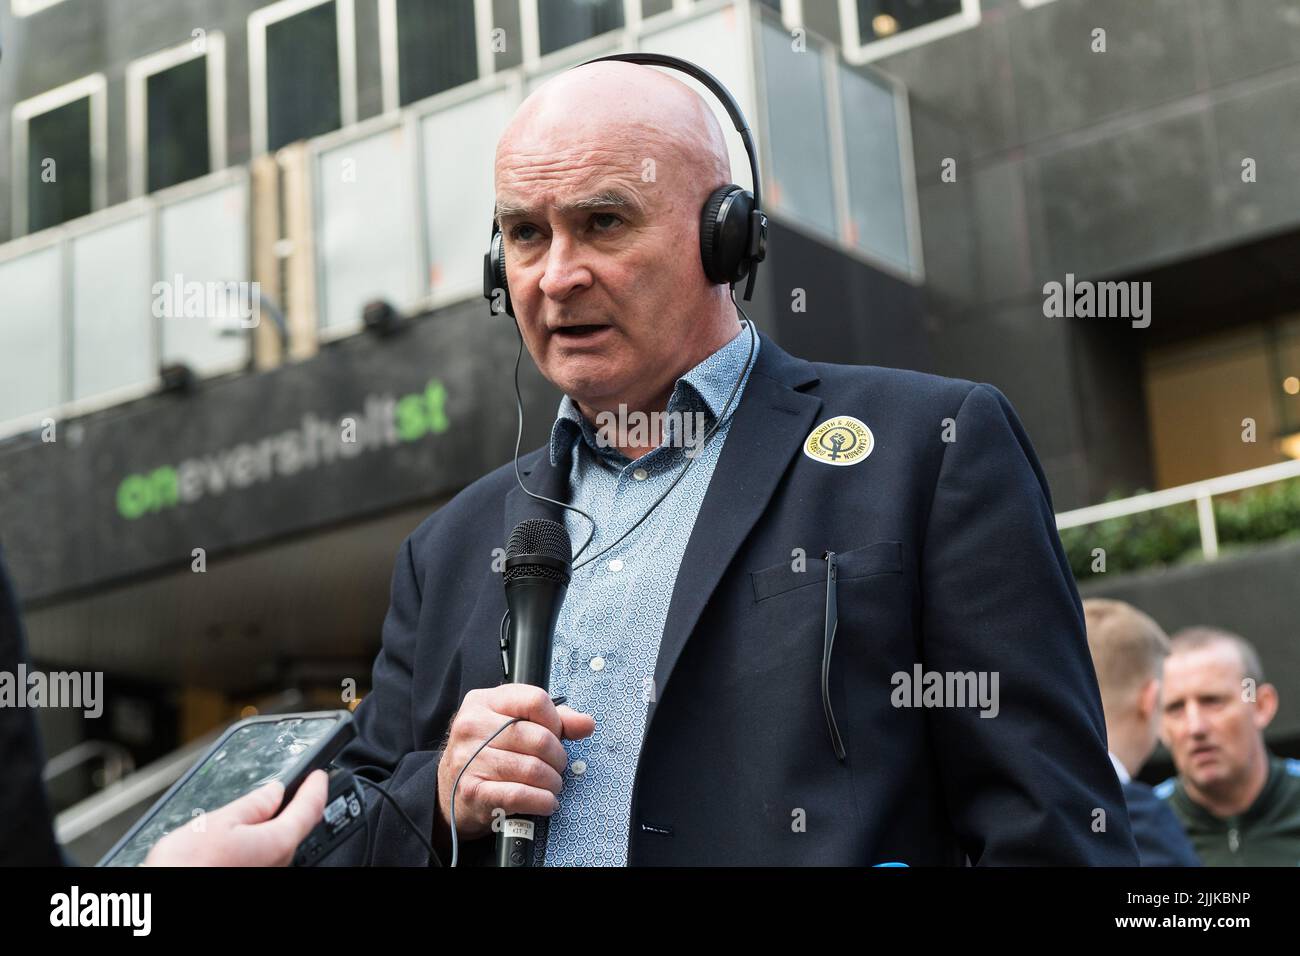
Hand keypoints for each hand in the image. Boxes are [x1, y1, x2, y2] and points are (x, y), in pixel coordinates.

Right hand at [142, 769, 329, 865]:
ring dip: (273, 827)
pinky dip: (259, 844)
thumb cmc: (189, 866)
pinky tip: (242, 841)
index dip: (315, 787)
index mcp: (277, 841)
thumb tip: (273, 791)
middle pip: (295, 828)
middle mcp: (279, 863)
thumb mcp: (219, 822)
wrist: (170, 896)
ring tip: (258, 814)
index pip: (309, 808)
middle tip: (292, 789)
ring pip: (279, 845)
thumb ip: (252, 805)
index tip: (319, 776)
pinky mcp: (253, 879)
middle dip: (293, 807)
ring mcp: (267, 874)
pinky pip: (264, 858)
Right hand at [437, 685, 594, 842]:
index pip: (535, 700)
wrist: (448, 792)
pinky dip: (542, 801)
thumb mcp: (513, 725)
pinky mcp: (473, 791)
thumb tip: (586, 723)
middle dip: (558, 757)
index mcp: (483, 702)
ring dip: (552, 782)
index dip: (556, 720)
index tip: (557, 735)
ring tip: (552, 785)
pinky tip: (546, 802)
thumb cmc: (488, 753)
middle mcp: (472, 726)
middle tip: (557, 766)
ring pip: (533, 769)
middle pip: (539, 738)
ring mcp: (469, 759)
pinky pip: (520, 795)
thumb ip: (553, 720)